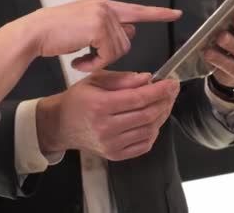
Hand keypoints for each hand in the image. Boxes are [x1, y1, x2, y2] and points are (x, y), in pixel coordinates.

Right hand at [0, 0, 179, 102]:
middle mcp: (106, 6)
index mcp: (104, 5)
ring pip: (119, 48)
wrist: (34, 33)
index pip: (136, 9)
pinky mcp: (98, 26)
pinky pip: (108, 53)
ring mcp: (102, 15)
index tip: (176, 13)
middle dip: (110, 54)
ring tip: (81, 59)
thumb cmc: (54, 34)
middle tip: (88, 58)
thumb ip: (107, 27)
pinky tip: (78, 62)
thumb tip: (131, 30)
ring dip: (100, 60)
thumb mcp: (84, 27)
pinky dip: (95, 63)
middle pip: (127, 39)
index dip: (157, 13)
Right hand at [36, 71, 179, 160]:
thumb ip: (122, 79)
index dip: (159, 90)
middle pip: (147, 115)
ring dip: (162, 115)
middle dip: (165, 101)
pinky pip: (144, 145)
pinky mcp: (114, 155)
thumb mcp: (95, 80)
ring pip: (149, 130)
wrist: (60, 125)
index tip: (172, 82)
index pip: (138, 98)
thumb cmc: (78, 99)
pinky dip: (153, 132)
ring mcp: (111, 144)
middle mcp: (106, 128)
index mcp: (100, 105)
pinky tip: (153, 120)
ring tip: (164, 103)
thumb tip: (147, 78)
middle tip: (172, 91)